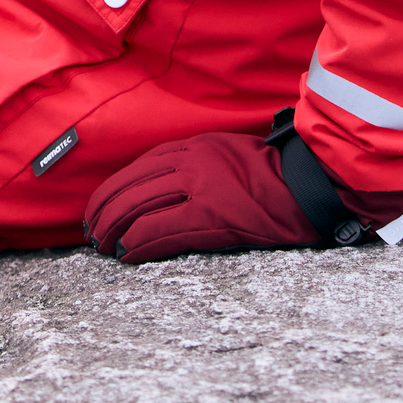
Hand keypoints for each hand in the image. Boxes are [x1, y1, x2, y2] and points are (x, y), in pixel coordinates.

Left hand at [85, 122, 402, 263]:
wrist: (311, 183)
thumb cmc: (273, 174)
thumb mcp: (226, 154)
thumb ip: (194, 164)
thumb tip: (161, 187)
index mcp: (193, 147)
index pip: (137, 169)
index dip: (110, 191)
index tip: (97, 209)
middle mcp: (190, 162)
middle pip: (130, 188)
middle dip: (104, 213)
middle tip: (92, 234)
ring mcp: (200, 187)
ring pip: (139, 208)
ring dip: (114, 230)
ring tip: (103, 248)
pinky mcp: (213, 215)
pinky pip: (162, 231)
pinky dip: (139, 244)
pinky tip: (126, 255)